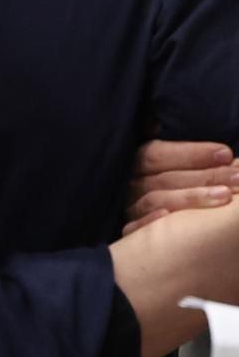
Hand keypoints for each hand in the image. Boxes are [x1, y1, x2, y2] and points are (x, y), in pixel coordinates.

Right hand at [124, 139, 238, 233]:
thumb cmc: (159, 183)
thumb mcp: (155, 160)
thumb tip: (158, 123)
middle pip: (165, 178)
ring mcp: (128, 208)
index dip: (193, 153)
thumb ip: (163, 148)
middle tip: (238, 177)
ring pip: (156, 200)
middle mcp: (128, 183)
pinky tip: (169, 219)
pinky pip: (133, 229)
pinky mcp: (129, 233)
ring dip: (191, 197)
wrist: (128, 228)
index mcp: (133, 161)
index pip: (159, 154)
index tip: (226, 154)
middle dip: (204, 176)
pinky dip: (149, 222)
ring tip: (225, 197)